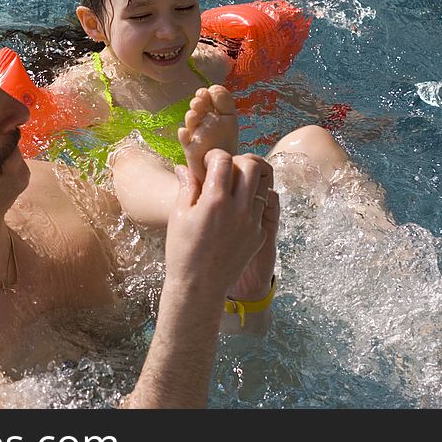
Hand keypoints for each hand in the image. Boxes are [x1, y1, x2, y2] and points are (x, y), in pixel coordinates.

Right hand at [164, 149, 273, 304]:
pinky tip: (235, 210)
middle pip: (252, 166)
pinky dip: (251, 201)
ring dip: (249, 180)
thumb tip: (184, 167)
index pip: (224, 160)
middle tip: (226, 170)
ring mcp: (252, 222)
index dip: (214, 156)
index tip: (208, 162)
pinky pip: (262, 207)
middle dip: (238, 161)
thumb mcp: (179, 215)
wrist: (199, 286)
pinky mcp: (260, 234)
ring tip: (233, 188)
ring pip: (263, 185)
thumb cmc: (183, 250)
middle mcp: (238, 209)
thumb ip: (187, 186)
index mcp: (215, 201)